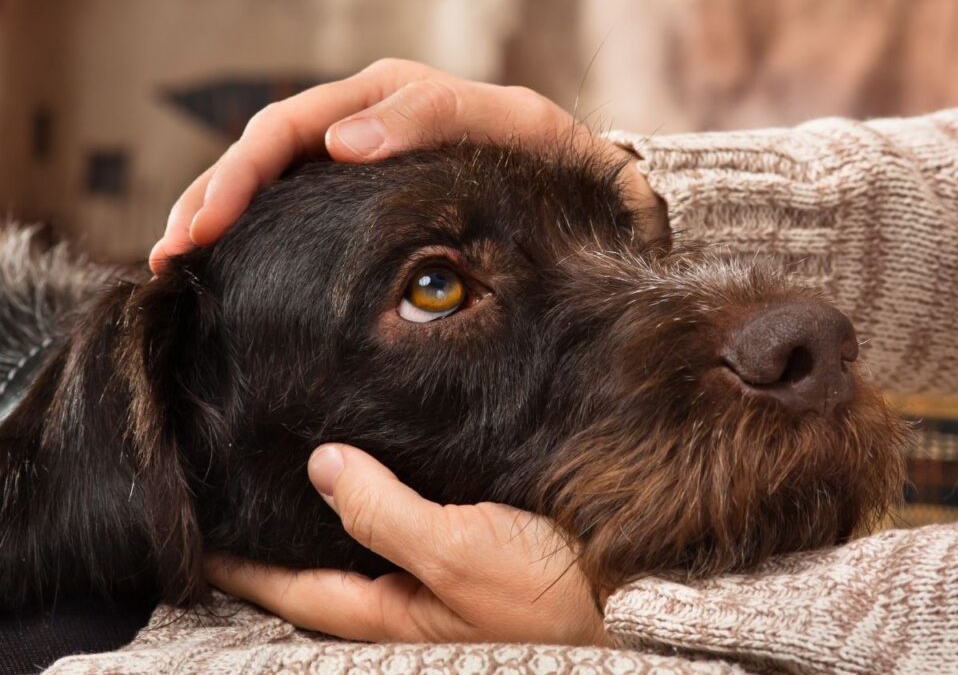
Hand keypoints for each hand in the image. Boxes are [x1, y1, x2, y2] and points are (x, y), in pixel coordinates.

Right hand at [151, 58, 665, 271]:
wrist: (584, 186)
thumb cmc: (549, 156)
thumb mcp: (509, 123)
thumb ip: (432, 117)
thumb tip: (342, 142)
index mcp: (384, 97)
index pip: (287, 128)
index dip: (239, 176)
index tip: (205, 228)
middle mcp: (361, 123)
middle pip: (261, 153)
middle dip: (210, 200)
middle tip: (171, 257)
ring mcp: (360, 161)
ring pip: (271, 181)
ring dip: (218, 217)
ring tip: (176, 265)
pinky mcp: (366, 201)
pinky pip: (298, 209)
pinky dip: (257, 234)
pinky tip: (229, 266)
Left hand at [206, 444, 607, 645]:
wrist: (638, 594)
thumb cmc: (553, 590)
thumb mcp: (462, 553)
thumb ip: (386, 514)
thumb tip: (322, 466)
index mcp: (396, 611)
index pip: (297, 588)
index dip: (245, 563)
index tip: (199, 531)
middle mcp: (411, 598)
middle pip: (326, 566)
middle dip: (281, 535)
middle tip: (238, 491)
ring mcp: (443, 576)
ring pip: (369, 542)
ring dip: (333, 512)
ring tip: (295, 471)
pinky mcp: (477, 548)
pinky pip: (413, 522)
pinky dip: (385, 498)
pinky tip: (383, 466)